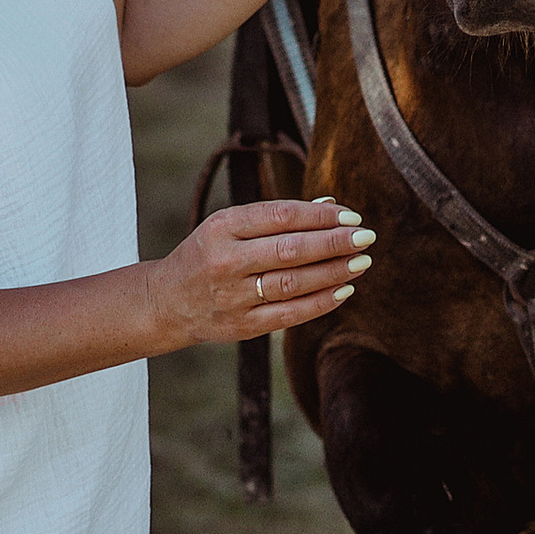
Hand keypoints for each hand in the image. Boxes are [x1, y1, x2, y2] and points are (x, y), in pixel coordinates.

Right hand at [143, 199, 371, 348]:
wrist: (168, 301)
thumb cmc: (209, 254)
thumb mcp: (229, 226)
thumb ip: (276, 217)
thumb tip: (331, 207)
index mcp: (222, 227)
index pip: (281, 216)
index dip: (320, 216)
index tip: (351, 216)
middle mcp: (226, 261)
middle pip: (291, 250)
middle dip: (334, 243)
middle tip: (366, 237)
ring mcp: (233, 296)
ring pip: (294, 282)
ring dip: (334, 272)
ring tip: (361, 262)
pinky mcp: (242, 326)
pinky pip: (290, 313)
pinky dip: (321, 302)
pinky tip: (344, 289)